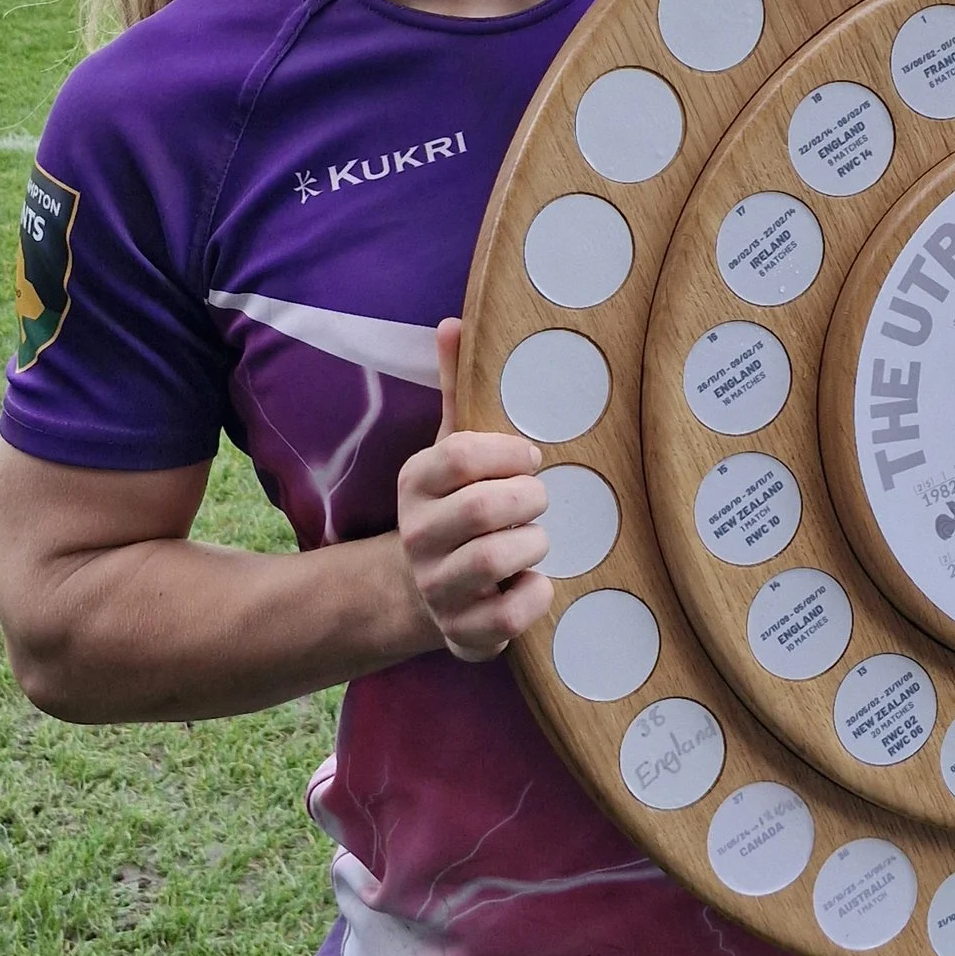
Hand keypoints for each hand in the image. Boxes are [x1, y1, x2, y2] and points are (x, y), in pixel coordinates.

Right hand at [395, 319, 551, 660]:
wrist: (422, 588)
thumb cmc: (455, 506)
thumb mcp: (450, 449)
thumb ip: (456, 389)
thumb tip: (453, 323)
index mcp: (417, 484)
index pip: (459, 456)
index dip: (507, 454)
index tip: (530, 457)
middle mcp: (418, 536)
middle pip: (483, 508)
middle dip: (527, 500)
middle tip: (537, 501)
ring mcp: (437, 587)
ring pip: (496, 558)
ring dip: (533, 544)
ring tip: (534, 539)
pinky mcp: (463, 632)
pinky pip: (512, 613)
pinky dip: (535, 595)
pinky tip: (530, 582)